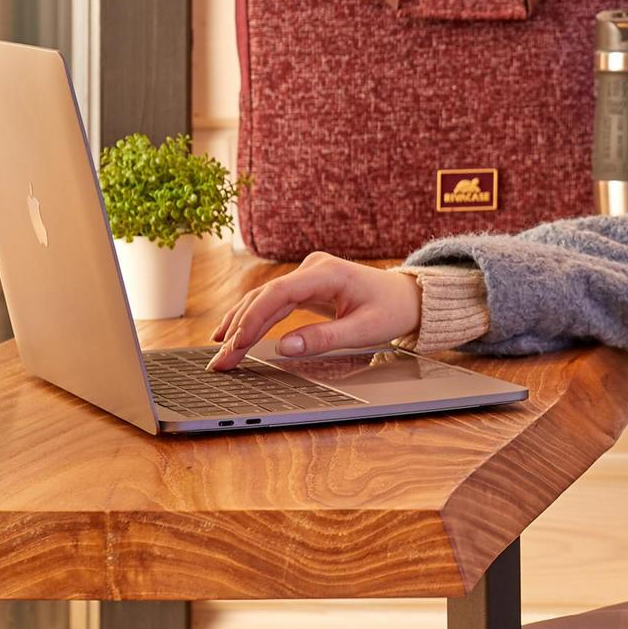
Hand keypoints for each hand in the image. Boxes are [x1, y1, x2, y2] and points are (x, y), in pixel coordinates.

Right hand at [206, 252, 422, 370]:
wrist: (408, 296)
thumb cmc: (391, 310)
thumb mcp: (364, 330)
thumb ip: (324, 338)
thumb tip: (285, 347)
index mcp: (327, 273)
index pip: (279, 293)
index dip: (254, 319)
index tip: (237, 344)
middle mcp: (312, 267)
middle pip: (265, 297)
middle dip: (240, 329)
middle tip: (221, 361)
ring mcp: (307, 273)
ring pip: (264, 298)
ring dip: (241, 324)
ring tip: (219, 350)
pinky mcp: (306, 284)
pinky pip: (273, 301)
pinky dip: (254, 318)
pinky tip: (234, 333)